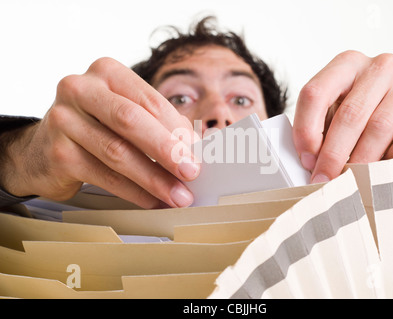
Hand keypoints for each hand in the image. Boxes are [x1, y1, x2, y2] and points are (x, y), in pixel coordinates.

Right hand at [1, 58, 198, 207]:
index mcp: (106, 72)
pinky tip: (152, 200)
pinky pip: (104, 176)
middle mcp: (81, 89)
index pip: (150, 101)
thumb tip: (192, 149)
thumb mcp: (124, 114)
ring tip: (177, 195)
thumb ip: (157, 124)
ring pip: (118, 152)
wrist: (42, 149)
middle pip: (132, 121)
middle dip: (167, 151)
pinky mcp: (58, 153)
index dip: (176, 130)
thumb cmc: (95, 127)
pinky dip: (134, 192)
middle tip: (191, 173)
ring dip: (154, 179)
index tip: (197, 154)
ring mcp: (64, 120)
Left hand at [293, 50, 392, 182]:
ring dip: (361, 160)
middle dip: (333, 153)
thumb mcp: (336, 119)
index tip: (306, 160)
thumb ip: (319, 132)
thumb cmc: (366, 123)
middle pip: (349, 113)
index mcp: (346, 65)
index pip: (315, 93)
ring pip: (379, 125)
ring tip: (351, 181)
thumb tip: (308, 161)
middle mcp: (379, 67)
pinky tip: (383, 171)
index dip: (306, 130)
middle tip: (324, 179)